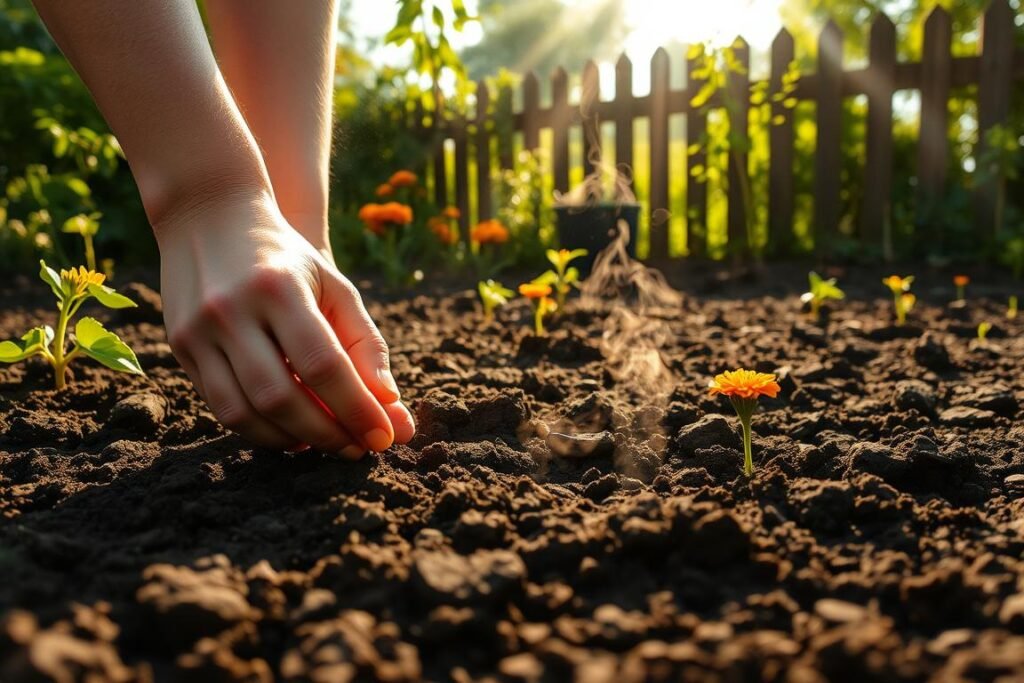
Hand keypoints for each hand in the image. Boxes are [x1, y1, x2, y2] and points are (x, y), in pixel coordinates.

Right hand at [156, 188, 414, 457]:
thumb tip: (392, 410)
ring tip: (330, 442)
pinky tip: (293, 433)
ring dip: (294, 440)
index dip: (356, 408)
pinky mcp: (179, 347)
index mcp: (278, 288)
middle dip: (328, 433)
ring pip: (245, 413)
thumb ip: (366, 346)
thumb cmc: (288, 258)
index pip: (323, 365)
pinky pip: (221, 408)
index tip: (384, 436)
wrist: (208, 216)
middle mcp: (231, 310)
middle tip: (359, 447)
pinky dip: (261, 430)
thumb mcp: (334, 287)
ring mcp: (198, 331)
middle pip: (282, 397)